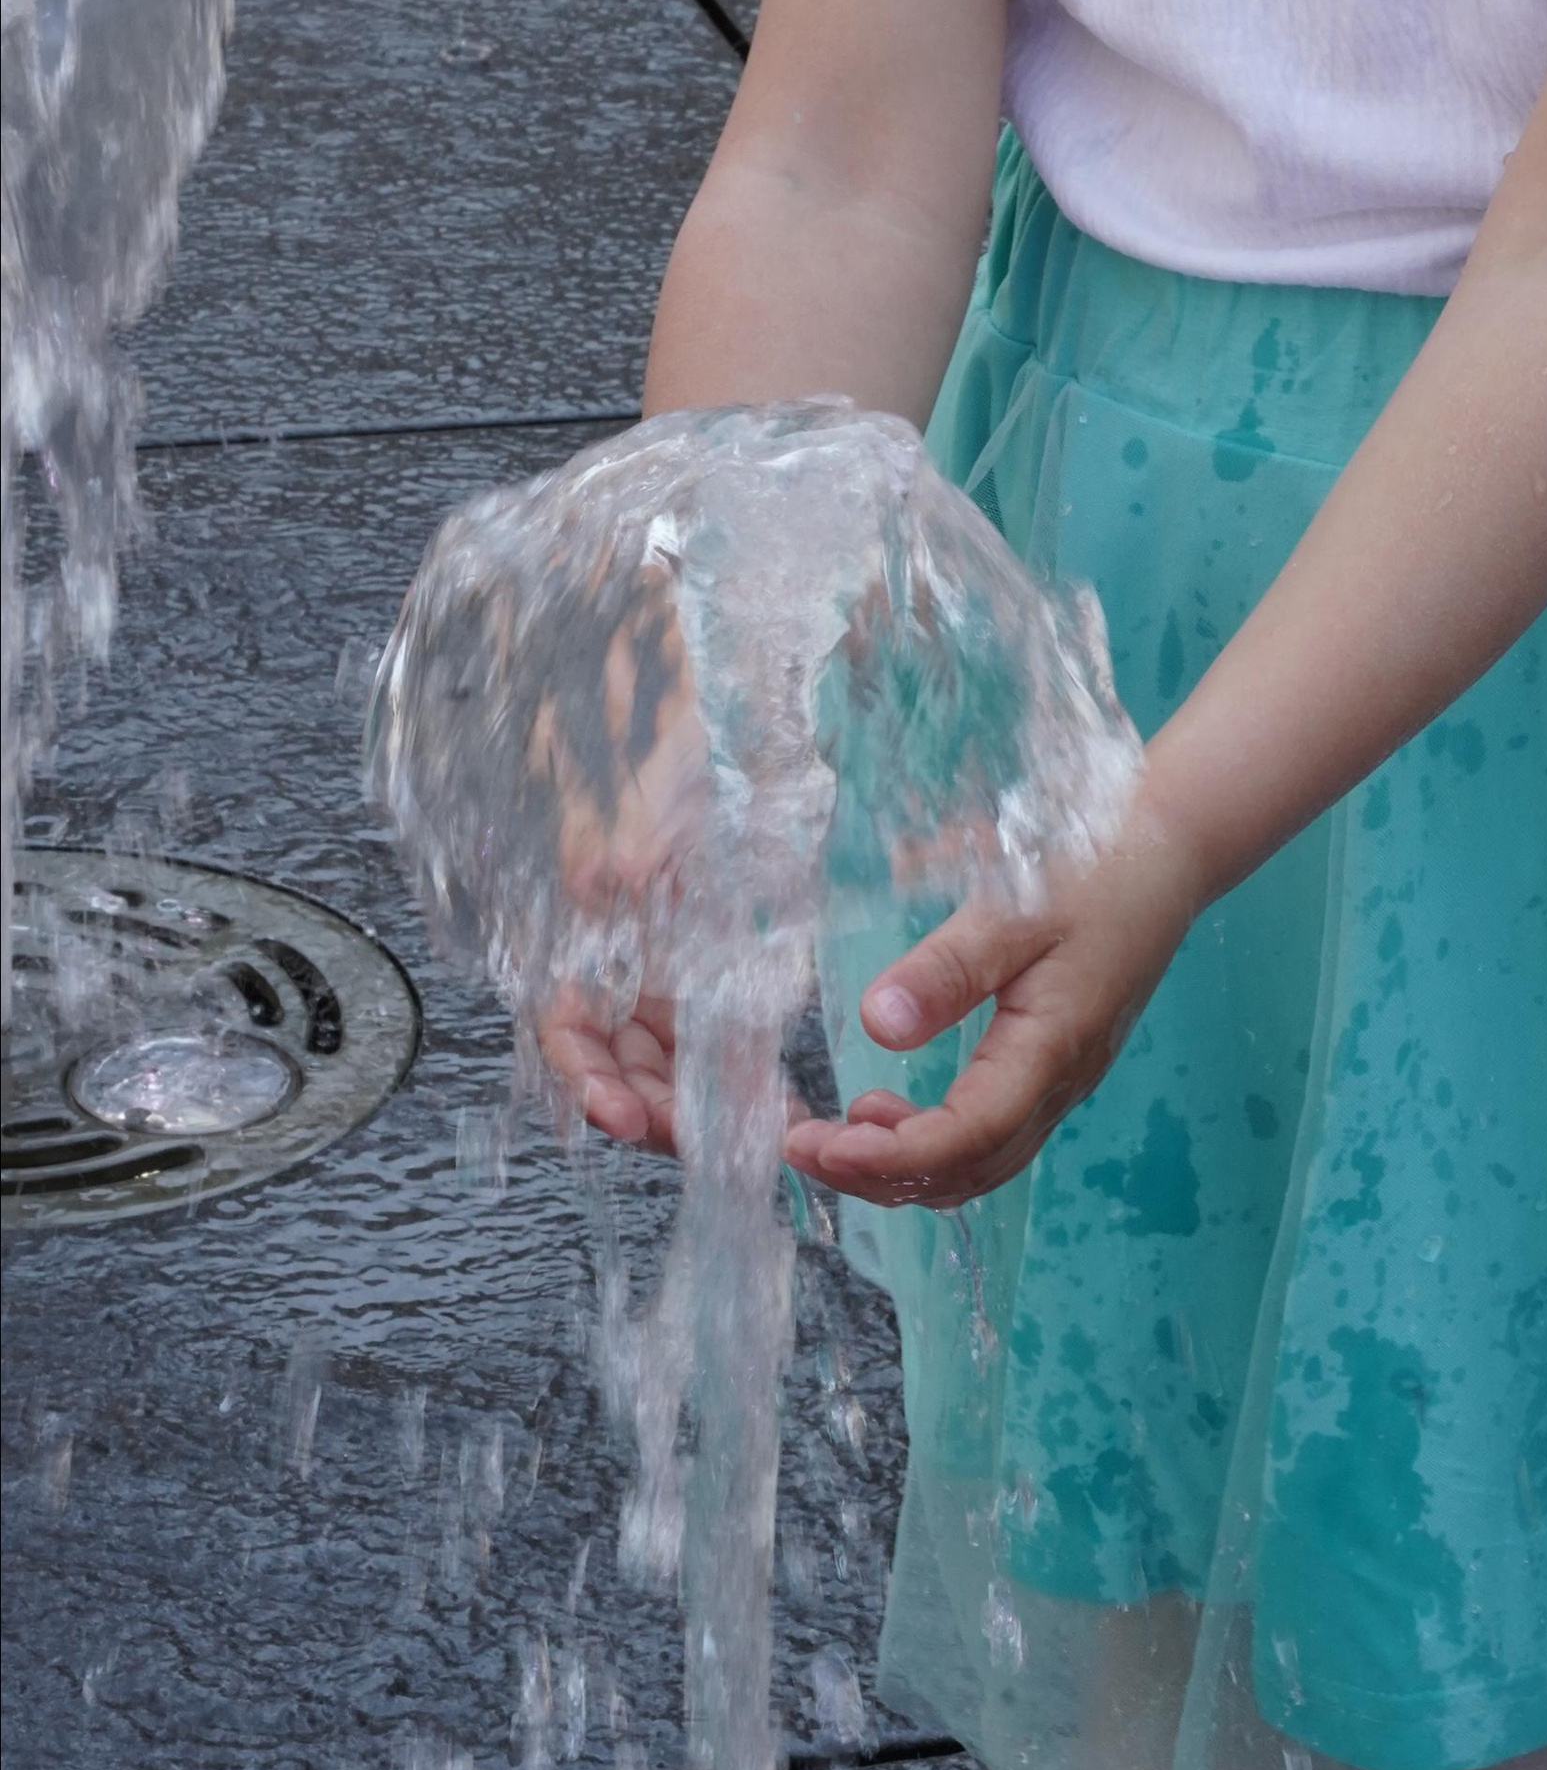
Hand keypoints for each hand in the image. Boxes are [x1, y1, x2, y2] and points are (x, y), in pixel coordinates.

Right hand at [522, 580, 704, 1158]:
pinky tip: (761, 1082)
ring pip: (653, 1040)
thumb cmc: (678, 682)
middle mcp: (609, 921)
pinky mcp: (693, 923)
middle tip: (709, 1141)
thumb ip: (626, 818)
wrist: (705, 628)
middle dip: (651, 1104)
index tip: (625, 1116)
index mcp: (584, 893)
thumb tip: (601, 880)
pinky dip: (718, 1055)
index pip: (561, 1012)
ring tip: (747, 1129)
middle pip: (610, 1043)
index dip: (586, 1071)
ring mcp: (650, 928)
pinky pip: (693, 1010)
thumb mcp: (657, 747)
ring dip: (688, 1093)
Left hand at [784, 794, 1207, 1208]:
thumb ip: (947, 969)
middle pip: (967, 1171)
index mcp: (1050, 1048)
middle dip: (879, 1175)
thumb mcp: (1012, 906)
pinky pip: (990, 1141)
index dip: (888, 1155)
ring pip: (979, 1165)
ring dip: (903, 1167)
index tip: (818, 1143)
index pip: (965, 1137)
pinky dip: (931, 1146)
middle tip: (800, 1146)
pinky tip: (887, 1113)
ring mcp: (1062, 1084)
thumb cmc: (1090, 871)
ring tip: (834, 1135)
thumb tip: (876, 1026)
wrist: (1166, 855)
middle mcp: (1060, 1085)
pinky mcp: (1055, 1071)